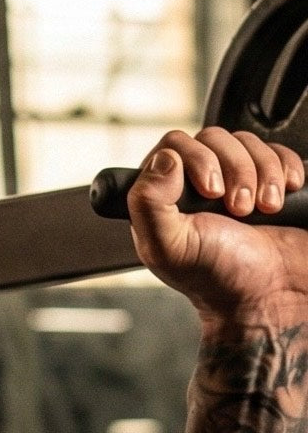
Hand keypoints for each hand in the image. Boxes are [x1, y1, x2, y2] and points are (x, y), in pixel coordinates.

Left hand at [126, 127, 307, 321]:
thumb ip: (148, 202)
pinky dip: (285, 169)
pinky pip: (278, 150)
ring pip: (247, 142)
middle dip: (235, 170)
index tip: (211, 193)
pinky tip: (282, 197)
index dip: (196, 161)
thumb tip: (163, 158)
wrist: (271, 294)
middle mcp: (196, 183)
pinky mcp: (269, 180)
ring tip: (263, 210)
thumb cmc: (216, 277)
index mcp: (164, 196)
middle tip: (240, 209)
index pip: (173, 145)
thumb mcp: (168, 245)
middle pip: (214, 137)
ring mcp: (234, 179)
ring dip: (263, 174)